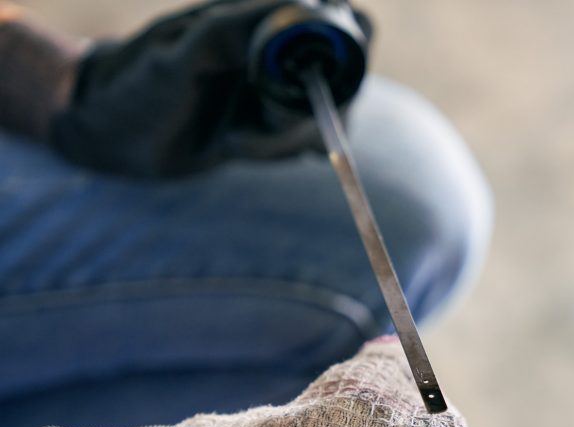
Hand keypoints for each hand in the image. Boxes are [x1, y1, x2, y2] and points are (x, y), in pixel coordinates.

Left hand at [49, 0, 363, 176]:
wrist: (112, 135)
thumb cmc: (136, 87)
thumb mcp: (176, 58)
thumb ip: (227, 33)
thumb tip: (294, 11)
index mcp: (258, 16)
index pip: (339, 18)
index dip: (346, 48)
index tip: (321, 86)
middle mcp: (277, 47)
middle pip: (345, 75)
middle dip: (319, 110)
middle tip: (267, 128)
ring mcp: (279, 86)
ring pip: (326, 114)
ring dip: (288, 138)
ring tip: (236, 140)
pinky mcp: (273, 123)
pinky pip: (303, 139)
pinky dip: (281, 150)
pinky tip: (240, 146)